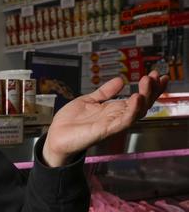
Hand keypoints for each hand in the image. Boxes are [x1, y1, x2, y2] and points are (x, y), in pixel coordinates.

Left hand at [43, 70, 168, 166]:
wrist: (56, 137)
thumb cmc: (71, 123)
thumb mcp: (88, 100)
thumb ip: (104, 92)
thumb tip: (120, 80)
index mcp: (113, 110)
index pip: (137, 98)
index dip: (148, 88)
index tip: (154, 74)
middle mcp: (116, 117)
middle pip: (141, 105)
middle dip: (151, 90)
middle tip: (155, 76)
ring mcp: (112, 124)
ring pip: (136, 112)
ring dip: (144, 97)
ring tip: (148, 83)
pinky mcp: (105, 130)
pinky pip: (123, 121)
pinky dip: (131, 110)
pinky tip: (136, 99)